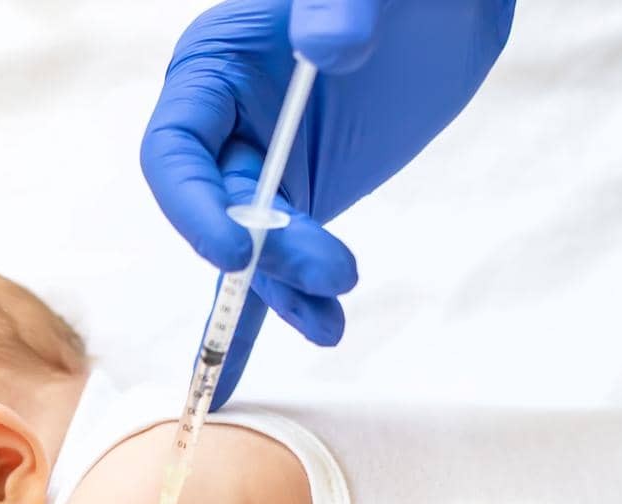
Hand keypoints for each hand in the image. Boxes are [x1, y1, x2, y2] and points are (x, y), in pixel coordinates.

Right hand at [143, 0, 515, 406]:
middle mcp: (224, 127)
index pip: (175, 153)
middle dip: (270, 254)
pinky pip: (280, 264)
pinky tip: (288, 351)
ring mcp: (263, 169)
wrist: (447, 8)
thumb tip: (329, 42)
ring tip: (335, 312)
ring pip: (255, 251)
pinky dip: (283, 310)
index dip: (195, 209)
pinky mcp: (304, 198)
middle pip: (221, 213)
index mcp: (212, 70)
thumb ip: (340, 4)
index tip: (237, 250)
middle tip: (334, 271)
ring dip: (289, 289)